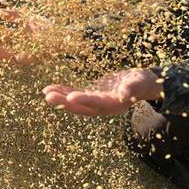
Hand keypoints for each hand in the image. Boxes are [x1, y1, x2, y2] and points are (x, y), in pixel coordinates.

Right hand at [0, 8, 51, 65]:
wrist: (64, 34)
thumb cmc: (47, 27)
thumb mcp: (28, 18)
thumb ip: (14, 15)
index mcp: (18, 38)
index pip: (0, 39)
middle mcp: (20, 47)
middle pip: (2, 49)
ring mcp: (27, 53)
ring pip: (10, 55)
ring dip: (0, 53)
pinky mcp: (35, 57)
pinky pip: (24, 58)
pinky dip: (17, 57)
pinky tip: (12, 55)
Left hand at [43, 68, 162, 115]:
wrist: (142, 84)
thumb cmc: (142, 82)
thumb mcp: (138, 83)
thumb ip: (131, 88)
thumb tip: (125, 94)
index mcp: (113, 104)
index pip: (96, 103)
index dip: (83, 100)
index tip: (70, 97)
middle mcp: (102, 106)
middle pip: (80, 106)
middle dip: (64, 101)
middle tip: (48, 95)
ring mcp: (96, 102)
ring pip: (75, 102)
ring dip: (60, 97)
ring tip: (45, 92)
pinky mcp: (93, 95)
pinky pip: (76, 94)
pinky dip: (64, 91)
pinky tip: (52, 88)